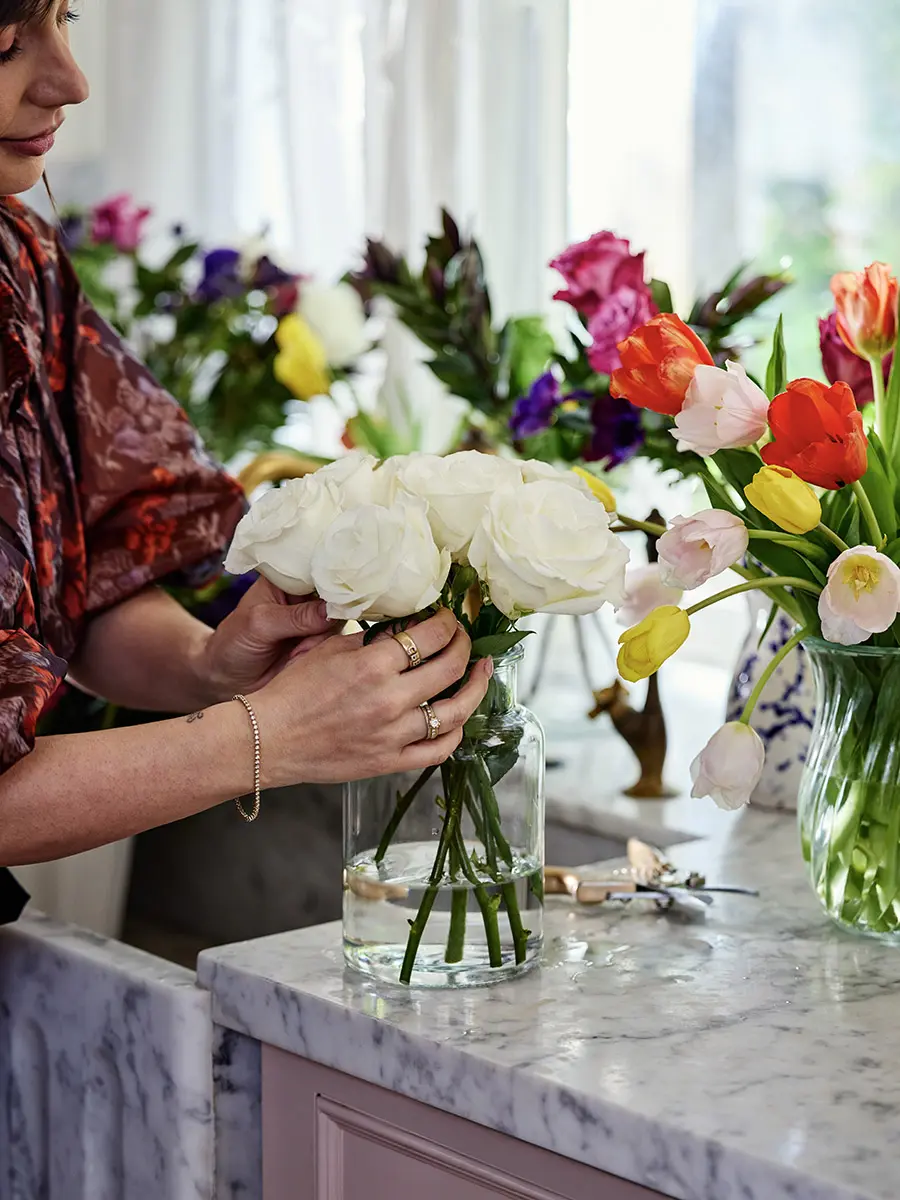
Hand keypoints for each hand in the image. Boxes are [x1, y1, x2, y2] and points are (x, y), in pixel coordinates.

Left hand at [200, 576, 340, 699]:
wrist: (229, 679)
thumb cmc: (234, 642)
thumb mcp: (261, 624)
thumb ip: (297, 617)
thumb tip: (333, 611)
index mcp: (287, 577)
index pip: (317, 566)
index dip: (332, 575)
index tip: (337, 593)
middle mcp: (305, 595)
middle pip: (335, 594)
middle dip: (327, 616)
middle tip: (305, 638)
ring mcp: (316, 619)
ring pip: (338, 621)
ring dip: (321, 639)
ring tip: (295, 652)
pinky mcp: (321, 642)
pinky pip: (337, 643)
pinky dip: (324, 652)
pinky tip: (300, 658)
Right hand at [254, 608, 492, 786]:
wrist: (269, 738)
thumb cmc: (292, 691)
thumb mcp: (330, 650)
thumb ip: (372, 639)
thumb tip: (406, 628)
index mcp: (372, 665)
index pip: (430, 636)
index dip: (447, 623)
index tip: (448, 619)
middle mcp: (388, 699)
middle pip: (450, 668)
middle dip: (464, 646)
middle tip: (465, 638)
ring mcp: (393, 734)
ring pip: (455, 711)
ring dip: (475, 688)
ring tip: (482, 673)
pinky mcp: (390, 762)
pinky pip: (439, 749)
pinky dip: (456, 732)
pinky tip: (460, 717)